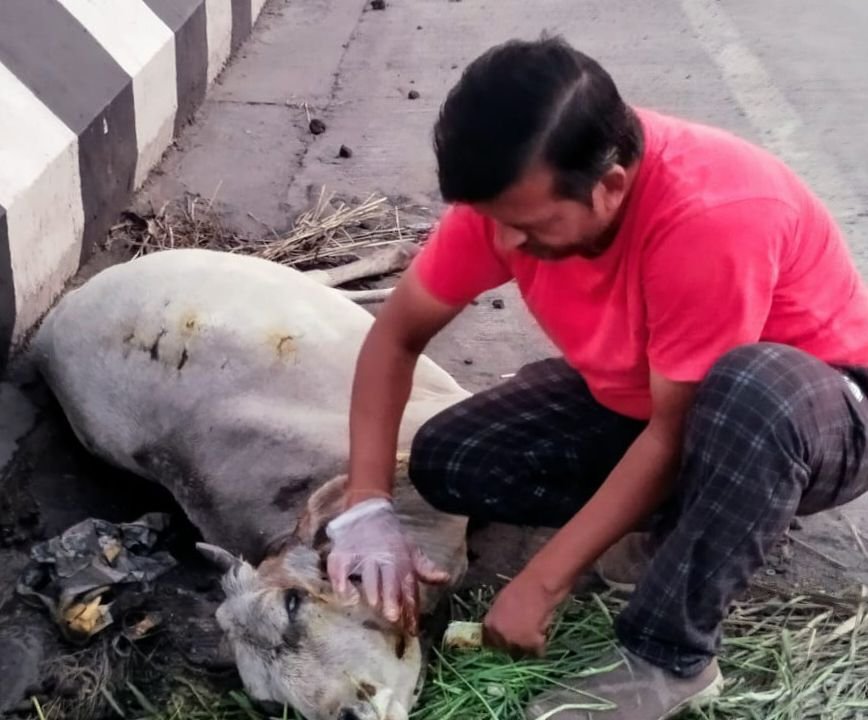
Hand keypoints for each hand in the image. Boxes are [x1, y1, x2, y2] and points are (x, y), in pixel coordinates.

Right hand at [325, 499, 449, 633]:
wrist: (369, 512)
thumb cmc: (391, 539)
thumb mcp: (410, 551)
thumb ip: (424, 569)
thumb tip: (445, 579)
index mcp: (402, 560)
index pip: (408, 586)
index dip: (410, 608)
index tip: (412, 629)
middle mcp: (384, 558)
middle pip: (389, 579)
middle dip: (391, 597)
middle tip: (392, 616)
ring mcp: (363, 554)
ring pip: (368, 572)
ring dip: (372, 588)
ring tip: (374, 604)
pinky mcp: (344, 551)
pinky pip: (341, 565)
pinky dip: (341, 579)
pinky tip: (344, 593)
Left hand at [482, 567, 564, 657]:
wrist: (539, 585)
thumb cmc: (521, 589)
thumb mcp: (500, 603)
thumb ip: (498, 619)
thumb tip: (499, 629)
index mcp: (489, 625)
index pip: (489, 642)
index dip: (499, 640)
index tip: (508, 637)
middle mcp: (499, 635)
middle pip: (506, 649)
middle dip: (514, 644)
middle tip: (525, 633)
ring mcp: (514, 641)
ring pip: (522, 652)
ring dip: (528, 646)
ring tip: (535, 631)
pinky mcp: (531, 644)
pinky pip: (537, 652)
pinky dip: (542, 646)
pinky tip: (543, 633)